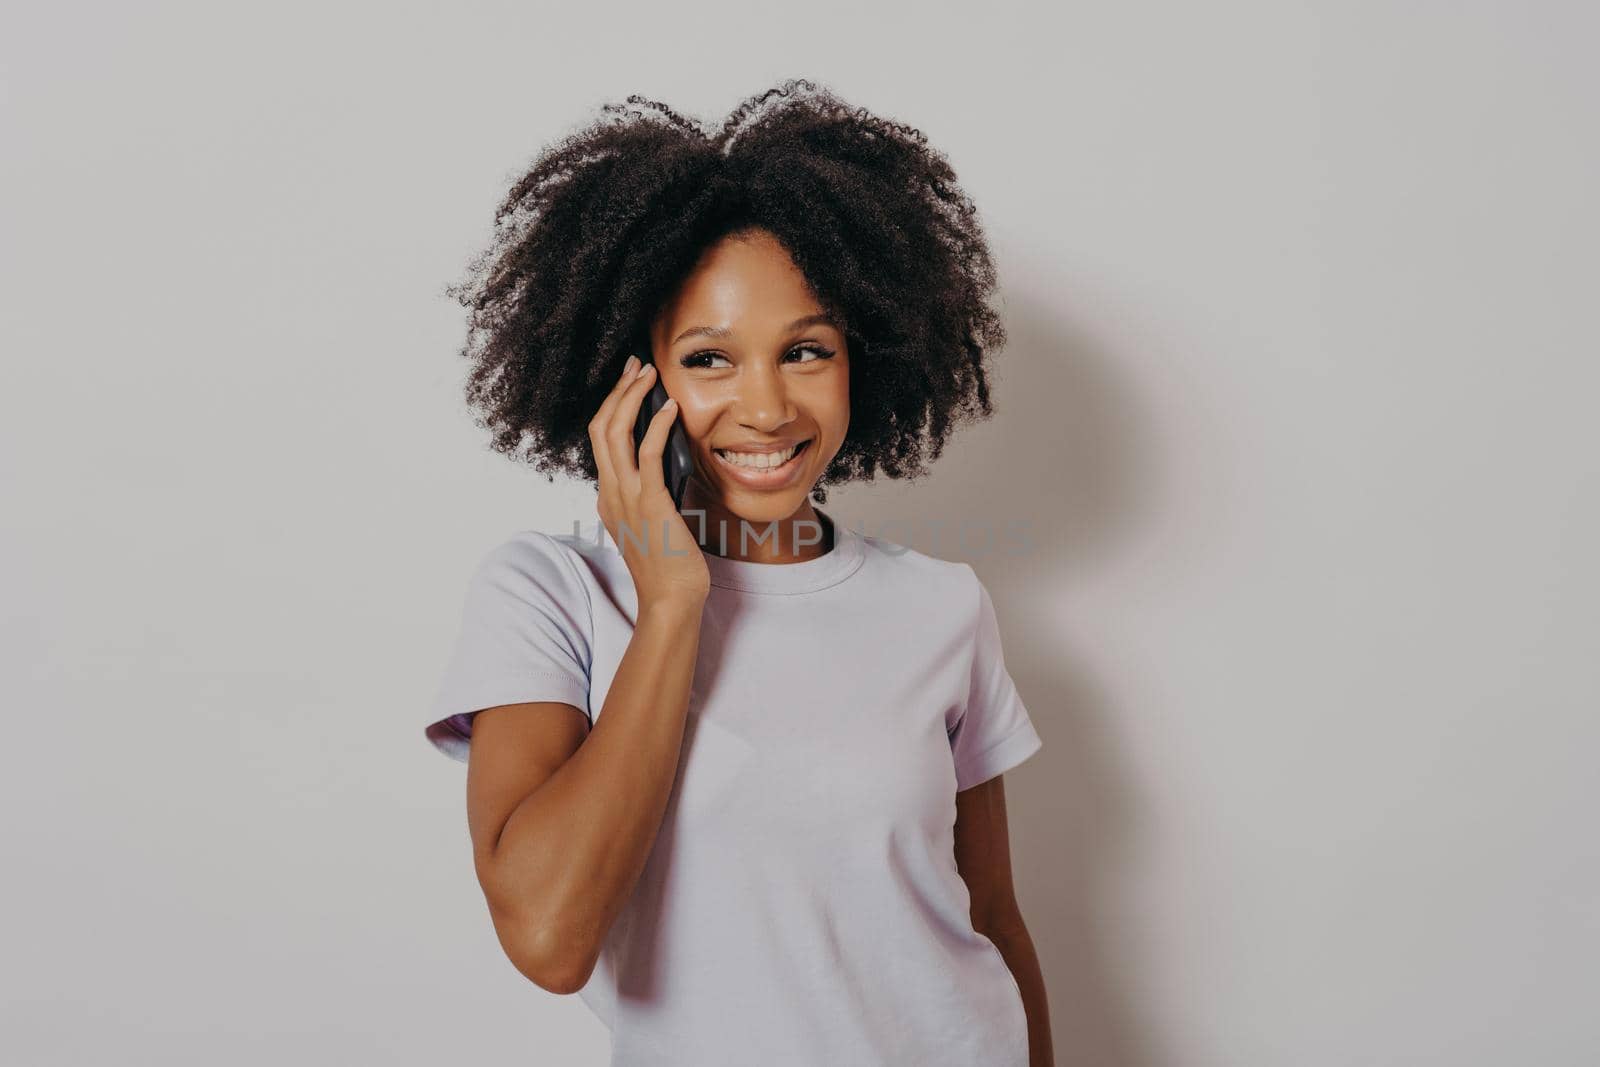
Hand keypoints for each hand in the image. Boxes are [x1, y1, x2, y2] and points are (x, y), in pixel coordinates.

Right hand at [589, 354, 710, 609]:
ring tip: (648, 374)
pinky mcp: (649, 502)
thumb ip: (652, 496)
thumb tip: (668, 469)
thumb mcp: (653, 524)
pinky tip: (669, 407)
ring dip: (631, 397)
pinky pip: (647, 454)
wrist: (671, 600)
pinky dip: (655, 424)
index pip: (601, 441)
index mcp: (608, 497)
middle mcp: (610, 493)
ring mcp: (626, 497)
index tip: (630, 383)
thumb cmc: (670, 567)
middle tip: (636, 365)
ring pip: (615, 433)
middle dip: (617, 391)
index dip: (613, 407)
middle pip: (600, 428)